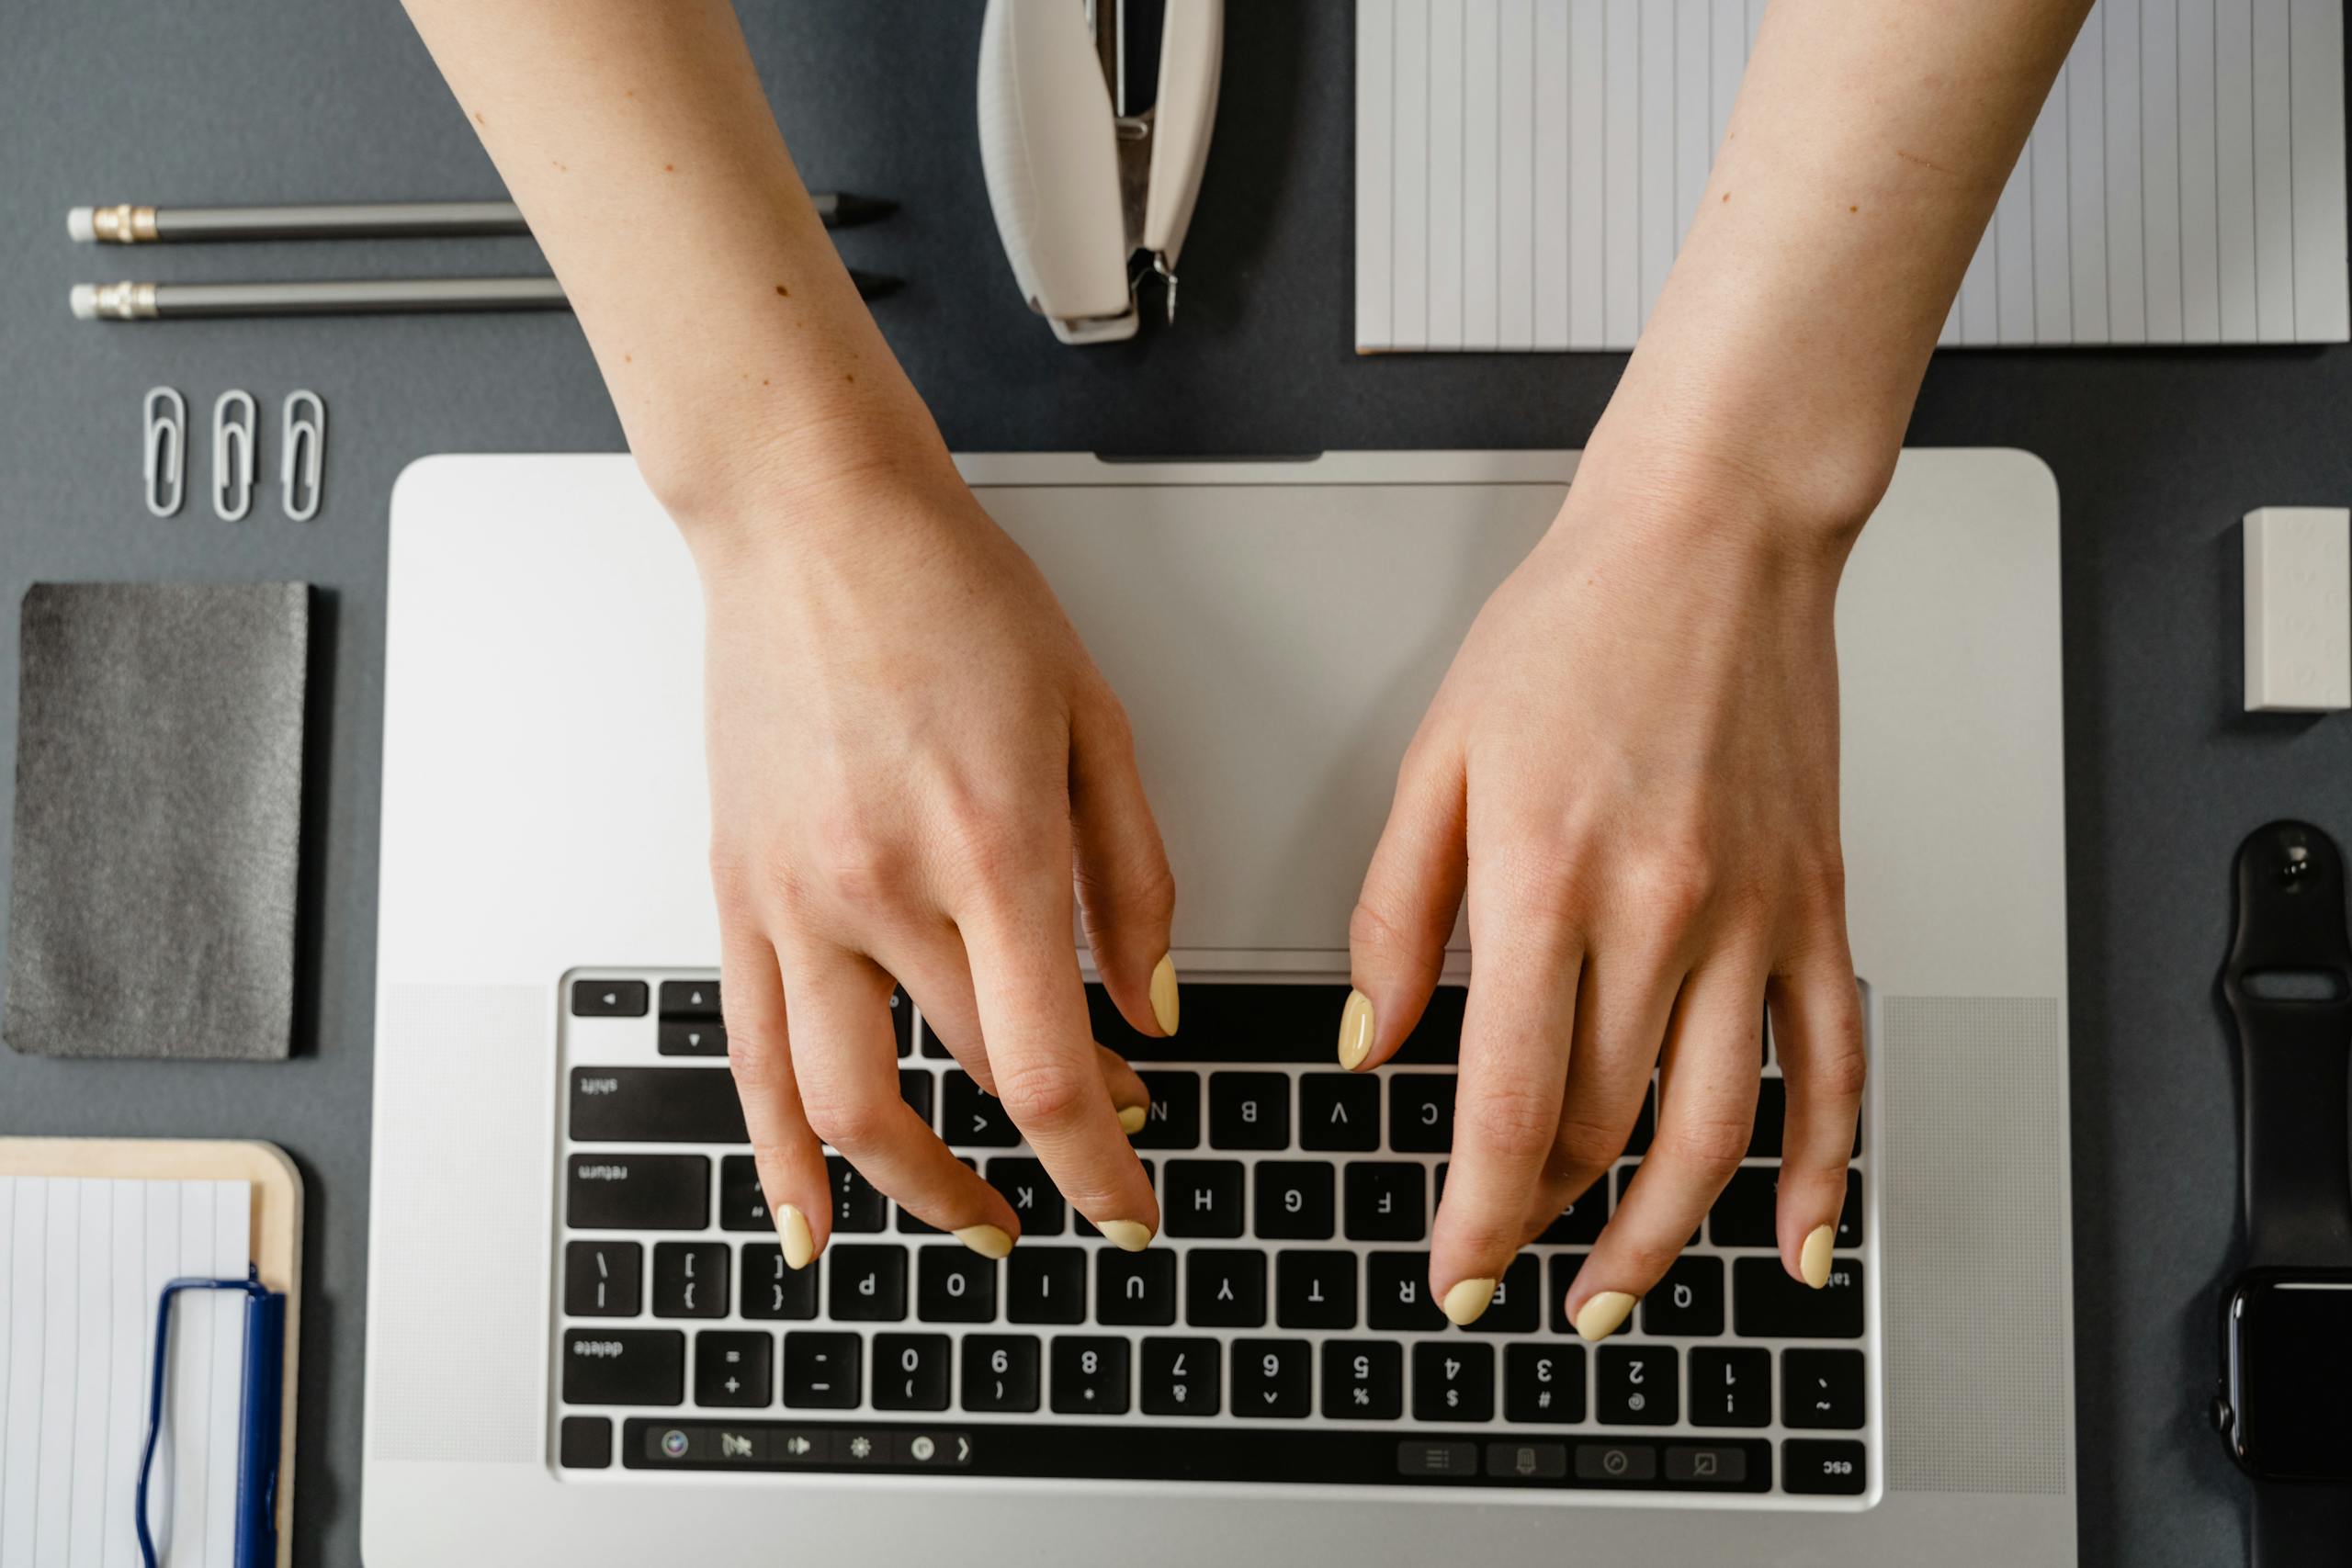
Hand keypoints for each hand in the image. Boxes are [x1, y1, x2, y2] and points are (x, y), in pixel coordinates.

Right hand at [692, 463, 1177, 1268]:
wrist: (810, 519)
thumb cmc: (954, 596)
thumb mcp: (1093, 722)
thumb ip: (1133, 879)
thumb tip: (1154, 1007)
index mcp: (992, 845)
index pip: (1048, 1068)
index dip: (1099, 1165)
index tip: (1131, 1206)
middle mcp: (883, 887)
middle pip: (974, 1077)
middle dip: (1052, 1141)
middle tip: (1095, 1151)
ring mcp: (795, 898)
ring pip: (847, 1102)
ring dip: (918, 1186)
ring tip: (971, 1219)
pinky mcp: (737, 892)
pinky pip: (748, 1056)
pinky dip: (777, 1155)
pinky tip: (807, 1220)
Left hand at [1340, 454, 1866, 1336]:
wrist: (1714, 537)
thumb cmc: (1571, 630)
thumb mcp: (1438, 758)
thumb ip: (1394, 914)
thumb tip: (1371, 1045)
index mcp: (1546, 876)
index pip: (1506, 1099)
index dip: (1475, 1210)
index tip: (1452, 1270)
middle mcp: (1662, 910)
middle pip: (1599, 1124)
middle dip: (1538, 1220)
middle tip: (1500, 1264)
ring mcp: (1755, 916)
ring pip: (1715, 1127)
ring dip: (1660, 1236)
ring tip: (1611, 1294)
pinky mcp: (1819, 906)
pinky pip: (1835, 1065)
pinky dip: (1822, 1170)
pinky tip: (1794, 1244)